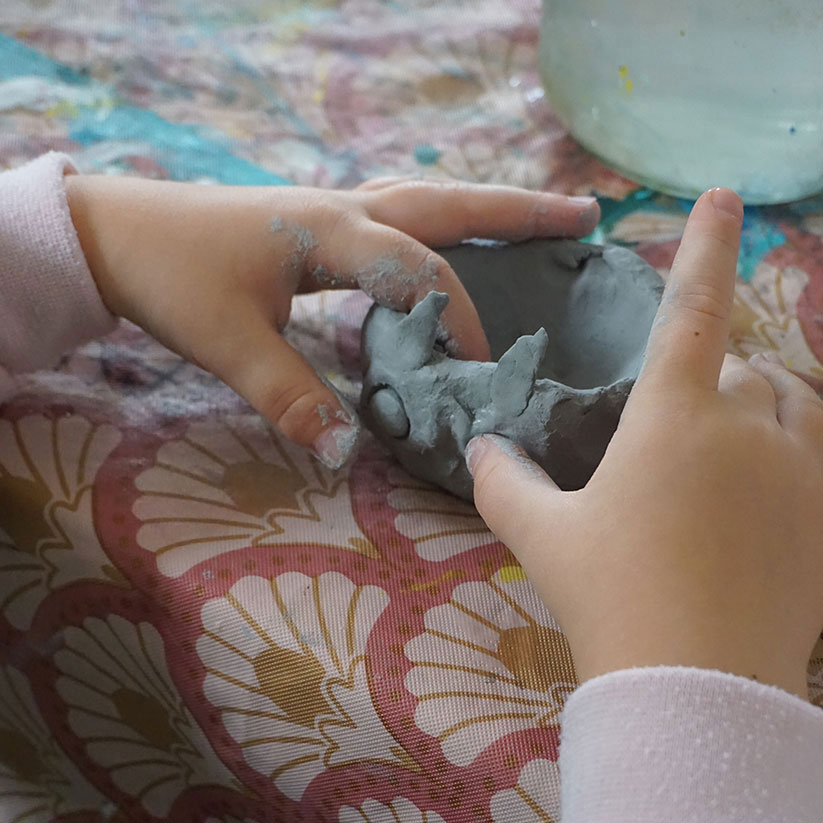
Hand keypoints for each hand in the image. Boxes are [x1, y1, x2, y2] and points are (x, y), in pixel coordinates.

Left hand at [65, 175, 598, 467]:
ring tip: (544, 216)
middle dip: (519, 215)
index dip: (457, 320)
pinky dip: (440, 221)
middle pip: (449, 203)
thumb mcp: (229, 344)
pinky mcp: (321, 220)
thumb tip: (348, 452)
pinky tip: (452, 238)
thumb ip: (292, 396)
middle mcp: (346, 208)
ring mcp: (335, 208)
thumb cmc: (172, 278)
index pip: (420, 272)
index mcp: (333, 231)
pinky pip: (399, 213)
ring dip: (488, 207)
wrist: (119, 233)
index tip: (478, 372)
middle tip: (585, 216)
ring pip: (428, 198)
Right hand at [466, 188, 822, 699]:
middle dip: (714, 375)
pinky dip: (790, 454)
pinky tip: (760, 496)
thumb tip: (479, 447)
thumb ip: (502, 482)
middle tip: (675, 425)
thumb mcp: (542, 536)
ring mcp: (800, 473)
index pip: (690, 309)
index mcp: (673, 418)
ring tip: (727, 445)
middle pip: (744, 365)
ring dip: (761, 406)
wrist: (694, 685)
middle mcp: (747, 428)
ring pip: (793, 403)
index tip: (721, 194)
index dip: (702, 246)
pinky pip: (816, 455)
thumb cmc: (611, 594)